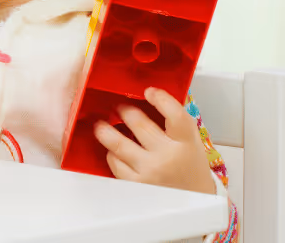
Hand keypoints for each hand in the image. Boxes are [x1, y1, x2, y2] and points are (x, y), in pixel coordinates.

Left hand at [94, 87, 215, 194]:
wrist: (195, 203)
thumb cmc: (190, 168)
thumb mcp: (192, 143)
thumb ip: (176, 123)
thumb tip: (153, 95)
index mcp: (187, 143)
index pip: (175, 115)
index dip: (161, 99)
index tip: (150, 91)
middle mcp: (168, 156)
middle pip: (140, 123)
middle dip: (125, 110)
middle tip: (120, 107)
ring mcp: (150, 171)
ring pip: (119, 143)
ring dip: (105, 130)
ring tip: (100, 124)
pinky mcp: (136, 185)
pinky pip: (114, 163)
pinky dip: (112, 154)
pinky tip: (113, 150)